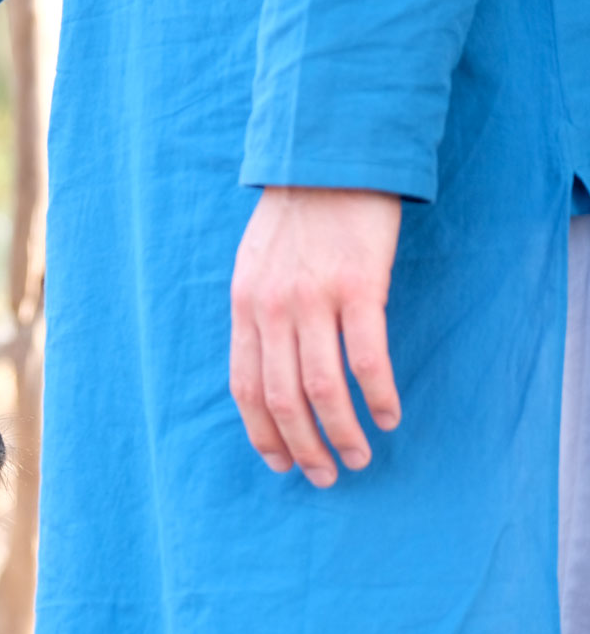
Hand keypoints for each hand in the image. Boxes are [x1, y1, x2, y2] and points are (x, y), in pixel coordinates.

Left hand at [229, 186, 402, 486]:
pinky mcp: (359, 286)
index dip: (262, 432)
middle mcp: (272, 309)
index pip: (244, 387)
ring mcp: (314, 299)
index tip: (281, 463)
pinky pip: (367, 357)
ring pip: (322, 387)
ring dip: (341, 432)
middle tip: (327, 476)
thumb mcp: (255, 265)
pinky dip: (378, 394)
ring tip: (360, 458)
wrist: (330, 157)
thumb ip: (259, 312)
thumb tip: (268, 361)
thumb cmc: (296, 214)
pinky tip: (389, 416)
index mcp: (244, 307)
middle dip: (302, 446)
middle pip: (281, 397)